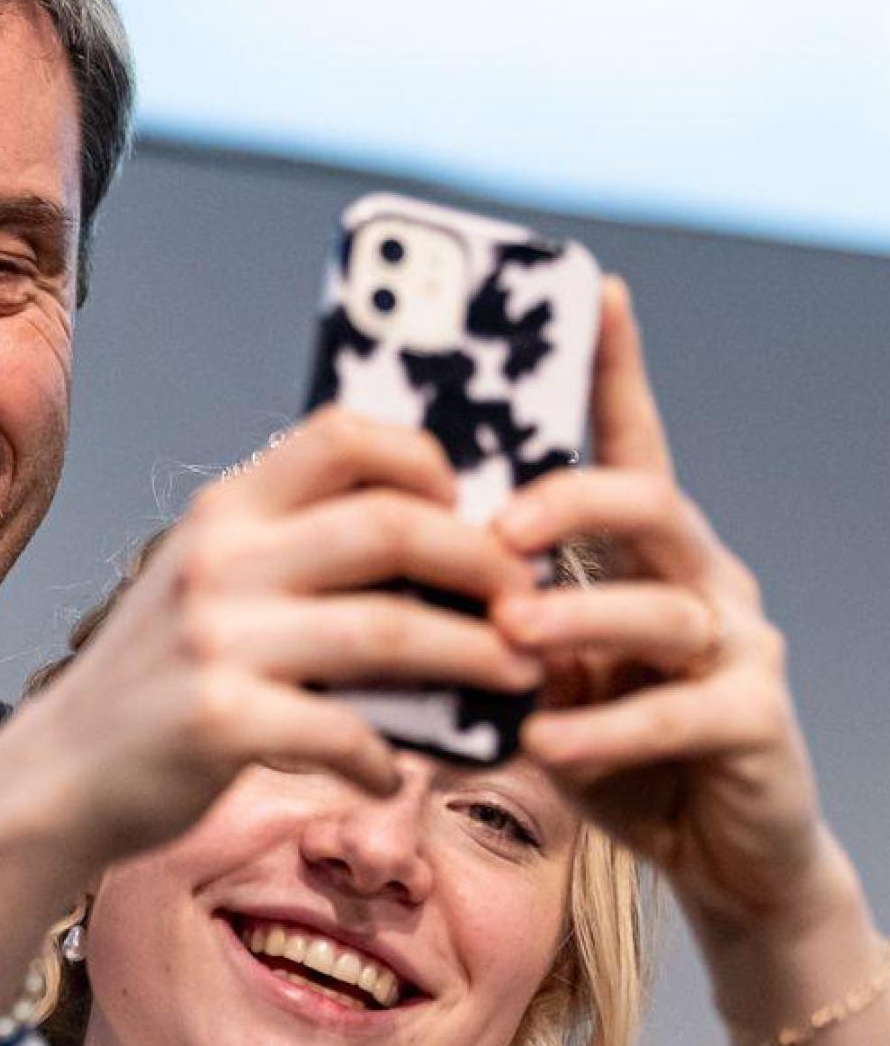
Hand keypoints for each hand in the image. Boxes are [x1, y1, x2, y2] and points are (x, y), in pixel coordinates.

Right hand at [0, 405, 543, 877]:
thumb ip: (290, 553)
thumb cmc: (158, 680)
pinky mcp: (221, 721)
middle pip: (391, 525)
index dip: (426, 460)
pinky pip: (349, 731)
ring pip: (391, 630)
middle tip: (527, 599)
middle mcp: (218, 559)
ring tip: (518, 675)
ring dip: (476, 655)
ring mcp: (217, 639)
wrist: (60, 772)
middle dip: (484, 561)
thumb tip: (432, 540)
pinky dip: (389, 756)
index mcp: (224, 512)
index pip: (343, 435)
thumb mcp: (207, 586)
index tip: (470, 507)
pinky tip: (391, 769)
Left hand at [490, 279, 840, 936]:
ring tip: (509, 635)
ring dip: (577, 617)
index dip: (616, 368)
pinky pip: (679, 712)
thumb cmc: (602, 732)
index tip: (598, 292)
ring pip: (662, 606)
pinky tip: (546, 740)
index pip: (631, 440)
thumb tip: (385, 551)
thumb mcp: (539, 658)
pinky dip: (603, 725)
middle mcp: (699, 576)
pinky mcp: (755, 722)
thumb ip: (491, 604)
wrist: (713, 848)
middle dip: (570, 503)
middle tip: (496, 529)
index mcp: (643, 547)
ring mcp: (737, 645)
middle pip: (649, 501)